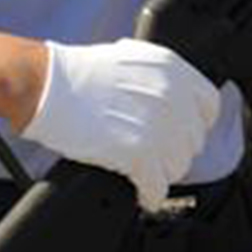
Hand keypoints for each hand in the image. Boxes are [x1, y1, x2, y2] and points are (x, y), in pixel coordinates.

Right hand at [18, 39, 219, 211]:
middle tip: (149, 149)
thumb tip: (173, 101)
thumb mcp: (128, 58)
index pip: (208, 106)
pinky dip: (148, 194)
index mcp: (171, 70)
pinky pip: (156, 188)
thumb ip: (159, 78)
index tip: (181, 130)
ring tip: (139, 168)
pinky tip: (139, 191)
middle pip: (192, 141)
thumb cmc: (73, 72)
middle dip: (171, 148)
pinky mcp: (139, 155)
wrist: (43, 85)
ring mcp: (158, 127)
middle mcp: (172, 97)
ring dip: (159, 171)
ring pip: (177, 167)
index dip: (193, 122)